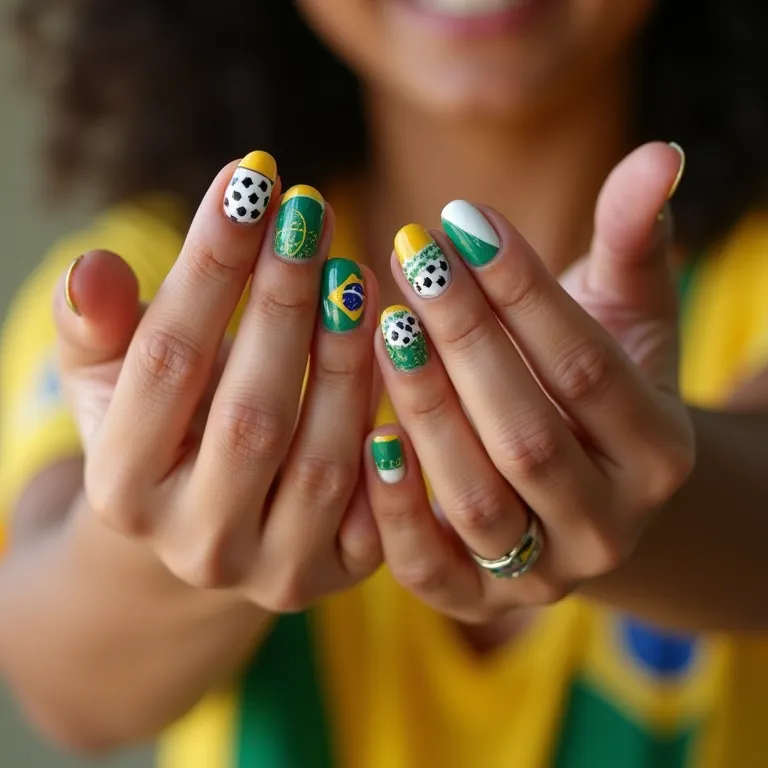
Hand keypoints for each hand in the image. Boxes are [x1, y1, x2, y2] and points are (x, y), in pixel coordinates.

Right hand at [55, 154, 380, 610]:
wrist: (214, 516)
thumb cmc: (167, 428)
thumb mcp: (112, 381)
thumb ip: (98, 330)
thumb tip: (93, 268)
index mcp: (122, 490)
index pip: (166, 364)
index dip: (210, 267)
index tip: (249, 179)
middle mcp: (196, 545)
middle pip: (250, 414)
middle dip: (284, 302)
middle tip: (313, 210)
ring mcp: (274, 571)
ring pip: (322, 458)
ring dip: (348, 355)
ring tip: (357, 270)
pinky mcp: (338, 573)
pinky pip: (379, 505)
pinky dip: (394, 427)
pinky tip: (404, 349)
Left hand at [365, 142, 693, 623]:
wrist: (573, 477)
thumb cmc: (589, 380)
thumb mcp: (621, 314)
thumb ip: (635, 242)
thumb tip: (661, 153)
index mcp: (658, 452)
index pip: (588, 367)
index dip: (525, 289)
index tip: (461, 216)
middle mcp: (611, 525)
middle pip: (528, 433)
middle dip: (466, 339)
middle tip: (410, 257)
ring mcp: (544, 573)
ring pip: (477, 498)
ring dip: (425, 409)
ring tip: (381, 323)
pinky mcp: (478, 599)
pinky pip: (429, 567)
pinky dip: (394, 506)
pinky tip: (362, 432)